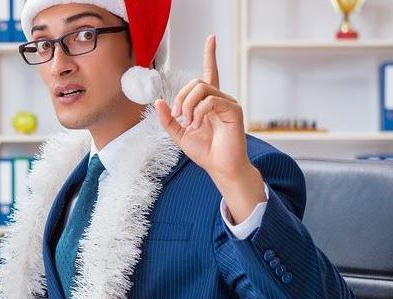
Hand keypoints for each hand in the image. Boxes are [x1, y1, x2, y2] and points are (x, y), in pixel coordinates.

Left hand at [156, 34, 249, 180]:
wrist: (219, 167)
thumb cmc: (204, 151)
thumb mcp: (178, 134)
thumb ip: (168, 119)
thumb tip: (159, 101)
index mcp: (207, 102)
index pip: (209, 72)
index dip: (210, 54)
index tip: (211, 37)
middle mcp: (219, 99)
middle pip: (196, 81)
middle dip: (181, 98)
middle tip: (179, 117)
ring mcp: (227, 103)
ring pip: (202, 88)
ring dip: (188, 105)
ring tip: (189, 123)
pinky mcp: (233, 110)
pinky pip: (210, 100)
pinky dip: (198, 112)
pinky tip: (198, 125)